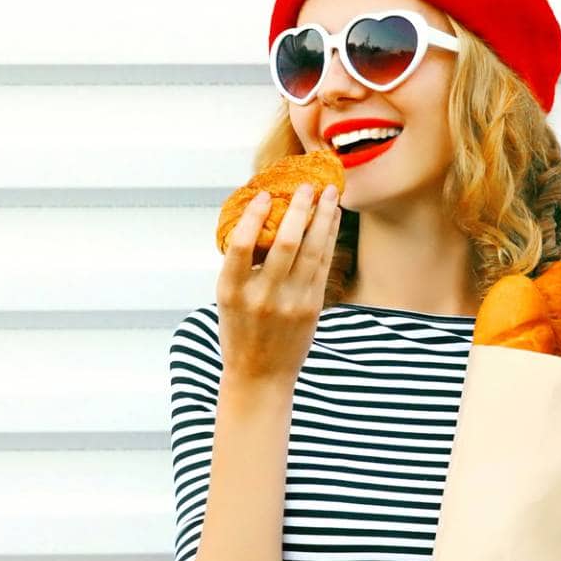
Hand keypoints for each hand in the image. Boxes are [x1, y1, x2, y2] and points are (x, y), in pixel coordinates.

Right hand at [216, 182, 340, 385]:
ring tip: (330, 193)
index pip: (241, 244)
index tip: (263, 193)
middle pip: (286, 242)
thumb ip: (241, 266)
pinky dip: (328, 238)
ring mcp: (291, 302)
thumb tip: (261, 218)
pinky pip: (323, 264)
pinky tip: (332, 219)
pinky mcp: (312, 307)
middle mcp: (262, 296)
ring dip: (323, 218)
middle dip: (300, 209)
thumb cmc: (240, 331)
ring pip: (312, 250)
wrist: (260, 376)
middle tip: (307, 184)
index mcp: (231, 290)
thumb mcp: (228, 299)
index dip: (254, 216)